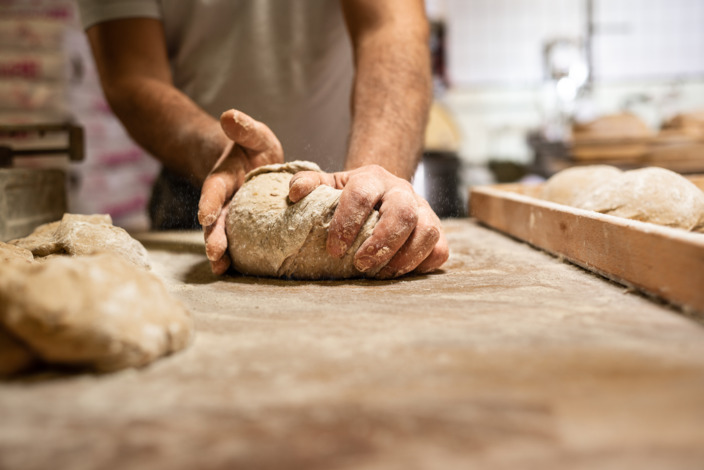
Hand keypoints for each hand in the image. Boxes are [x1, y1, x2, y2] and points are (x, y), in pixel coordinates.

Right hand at [198, 109, 283, 274]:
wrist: (254, 164)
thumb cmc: (253, 147)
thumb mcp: (253, 134)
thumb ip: (244, 127)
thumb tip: (230, 115)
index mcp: (223, 178)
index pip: (213, 190)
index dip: (209, 202)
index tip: (204, 216)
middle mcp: (223, 201)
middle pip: (215, 220)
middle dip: (213, 236)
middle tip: (214, 253)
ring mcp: (232, 216)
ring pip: (223, 235)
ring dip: (221, 252)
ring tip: (221, 268)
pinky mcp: (244, 228)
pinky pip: (238, 244)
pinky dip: (236, 257)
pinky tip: (236, 272)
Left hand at [288, 164, 448, 277]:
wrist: (383, 190)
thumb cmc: (352, 194)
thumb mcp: (329, 184)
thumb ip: (310, 184)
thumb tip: (295, 193)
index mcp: (372, 178)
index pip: (361, 195)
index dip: (347, 223)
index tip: (334, 249)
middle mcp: (402, 191)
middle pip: (402, 213)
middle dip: (381, 243)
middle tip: (361, 264)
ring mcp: (424, 210)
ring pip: (427, 231)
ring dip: (403, 258)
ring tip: (381, 274)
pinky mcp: (437, 231)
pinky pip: (440, 250)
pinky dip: (422, 264)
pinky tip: (400, 273)